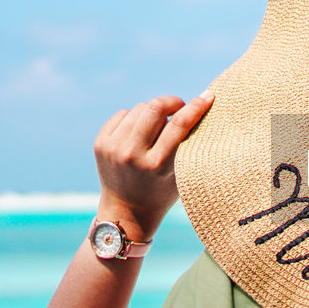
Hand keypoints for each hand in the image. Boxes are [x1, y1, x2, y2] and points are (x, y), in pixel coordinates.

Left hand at [93, 91, 213, 239]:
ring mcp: (113, 148)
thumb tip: (196, 108)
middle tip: (180, 107)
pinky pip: (123, 114)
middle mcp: (132, 155)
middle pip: (155, 107)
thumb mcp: (181, 174)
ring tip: (159, 127)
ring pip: (140, 108)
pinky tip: (140, 132)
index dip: (196, 106)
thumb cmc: (162, 192)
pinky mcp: (100, 143)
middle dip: (172, 102)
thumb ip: (187, 145)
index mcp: (157, 165)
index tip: (207, 96)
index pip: (179, 125)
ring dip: (154, 112)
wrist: (126, 211)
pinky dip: (135, 118)